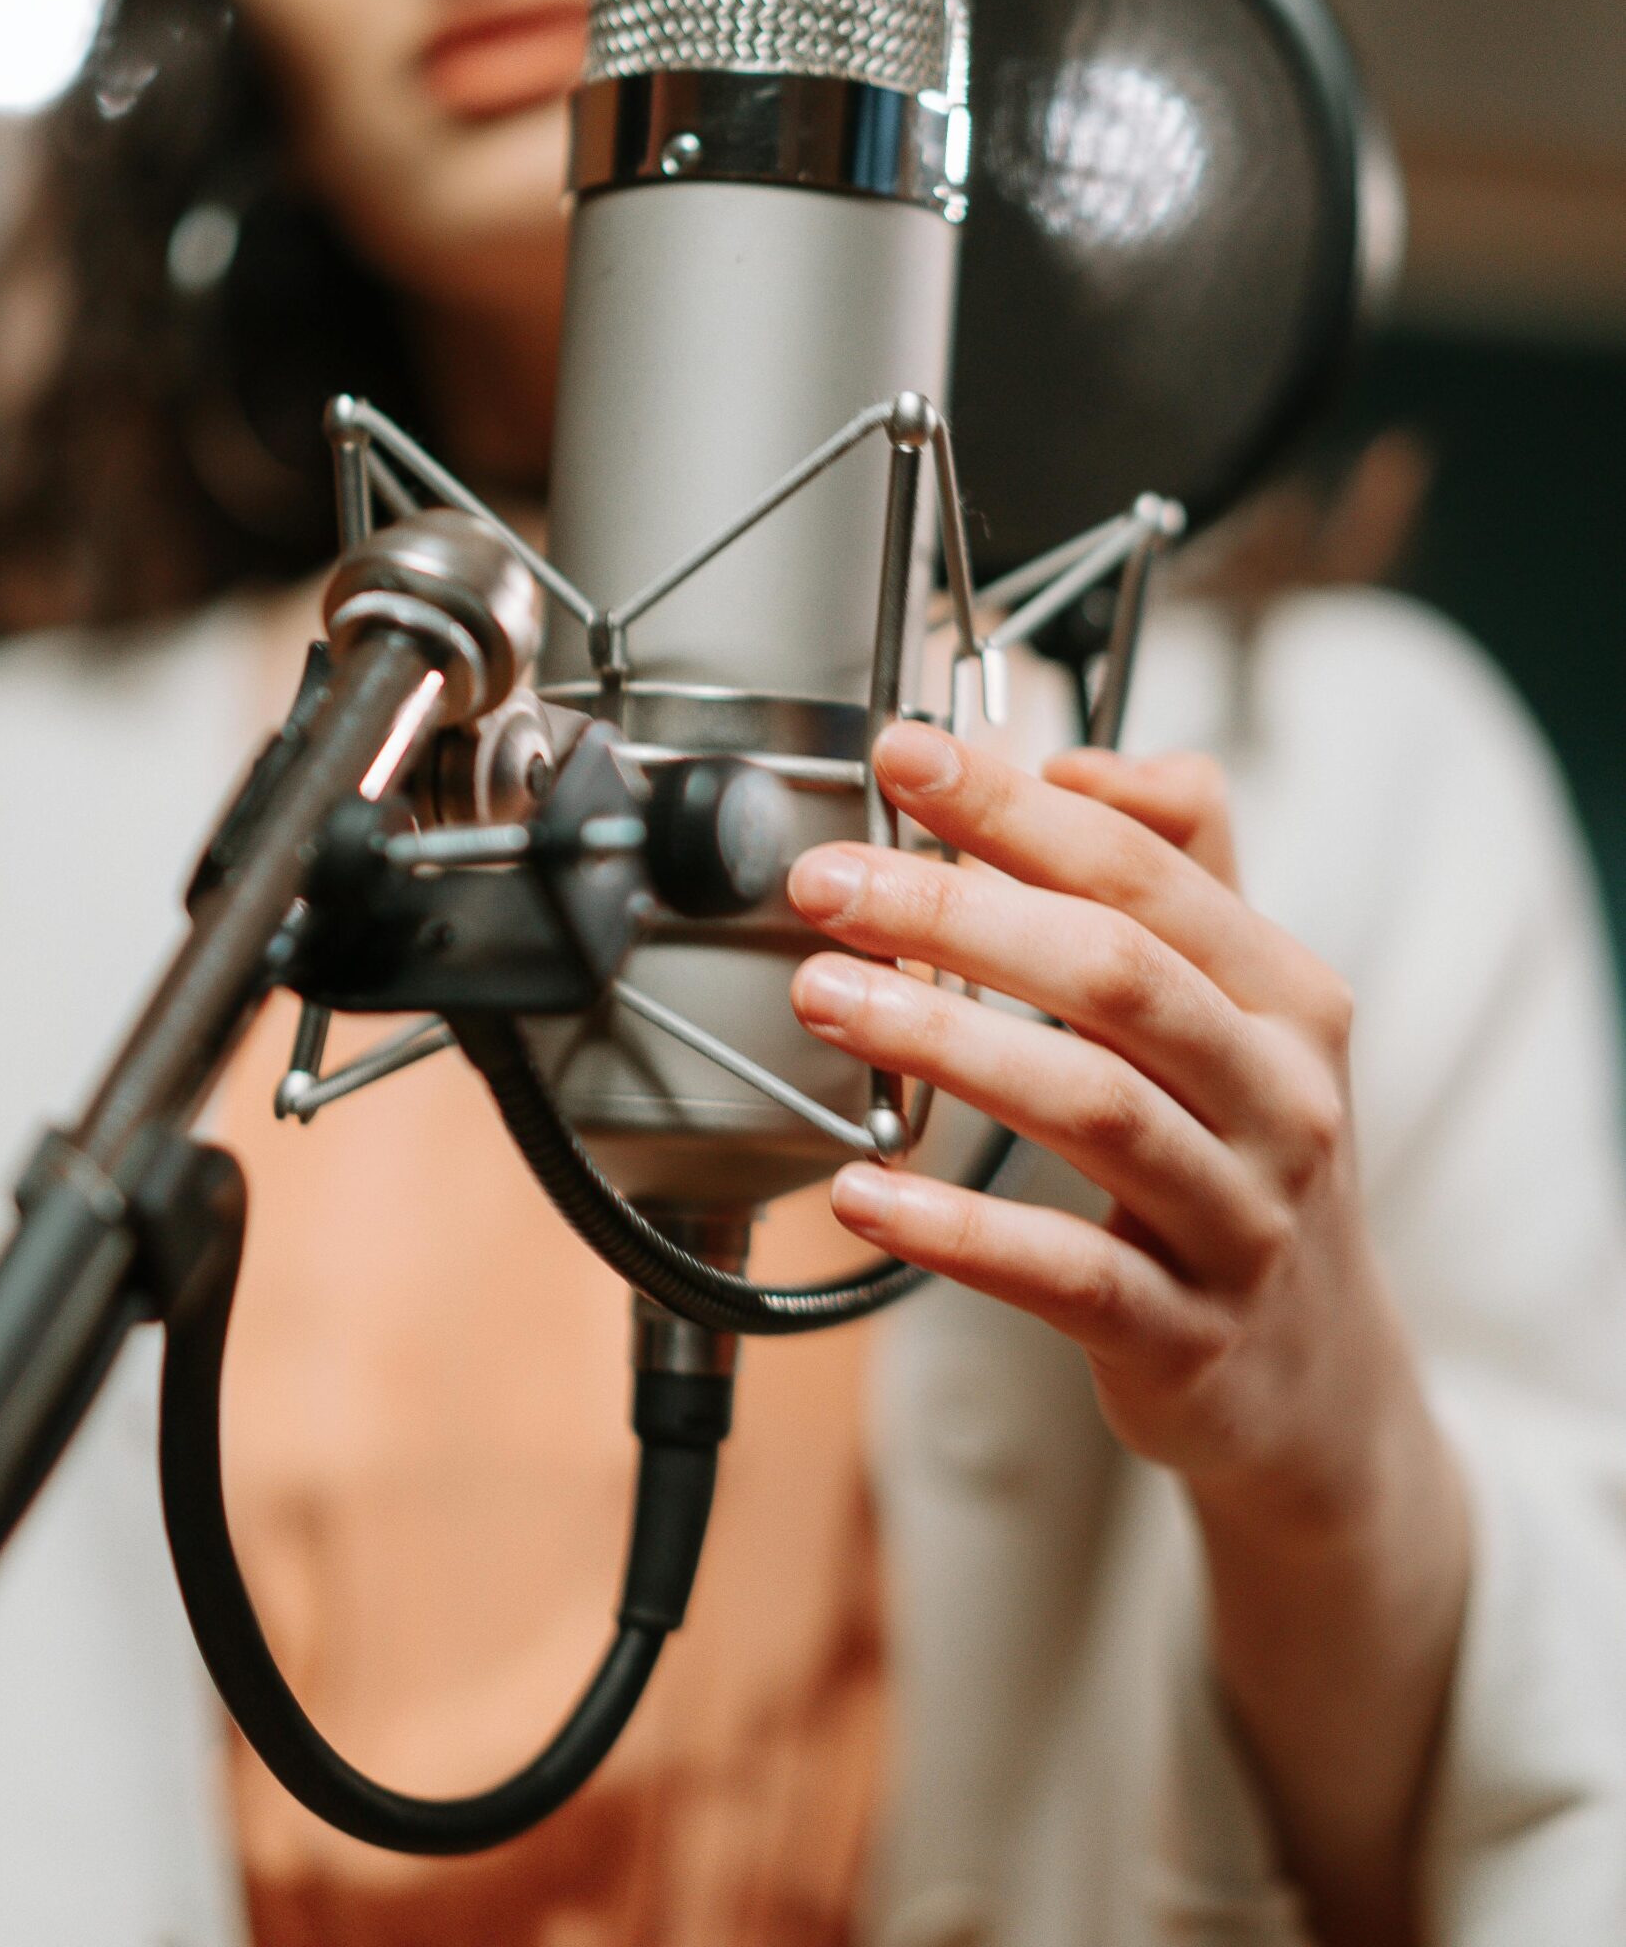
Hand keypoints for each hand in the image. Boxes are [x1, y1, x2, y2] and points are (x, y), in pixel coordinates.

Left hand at [787, 718, 1467, 1940]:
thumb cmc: (1243, 1162)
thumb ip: (1171, 872)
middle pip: (1115, 970)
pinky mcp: (1188, 1337)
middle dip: (956, 909)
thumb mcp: (1244, 1012)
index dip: (1016, 804)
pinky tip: (861, 1191)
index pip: (1146, 863)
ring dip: (942, 1039)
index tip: (902, 756)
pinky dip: (957, 1229)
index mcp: (1287, 996)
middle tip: (826, 882)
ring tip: (823, 997)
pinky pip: (1065, 1274)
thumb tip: (1066, 761)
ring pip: (1093, 1107)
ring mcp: (1243, 1222)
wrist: (1321, 1388)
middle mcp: (1283, 1097)